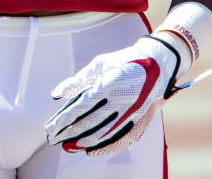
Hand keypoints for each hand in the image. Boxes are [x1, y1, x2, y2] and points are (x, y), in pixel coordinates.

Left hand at [45, 35, 179, 156]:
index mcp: (111, 82)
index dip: (66, 118)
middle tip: (54, 138)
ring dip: (85, 141)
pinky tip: (92, 150)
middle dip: (70, 132)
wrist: (159, 64)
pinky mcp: (141, 121)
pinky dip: (106, 146)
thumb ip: (78, 80)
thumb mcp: (101, 64)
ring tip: (69, 146)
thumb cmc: (125, 61)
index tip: (52, 126)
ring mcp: (133, 113)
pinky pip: (121, 139)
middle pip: (91, 121)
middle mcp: (123, 99)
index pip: (83, 105)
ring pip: (105, 133)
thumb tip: (56, 94)